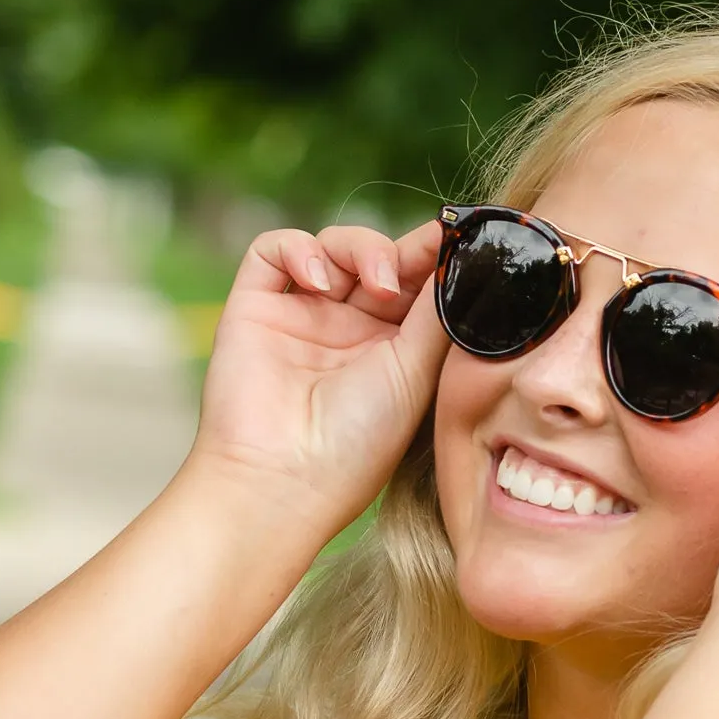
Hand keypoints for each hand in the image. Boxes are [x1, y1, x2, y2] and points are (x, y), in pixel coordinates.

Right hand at [190, 215, 447, 537]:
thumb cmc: (358, 442)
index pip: (413, 282)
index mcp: (390, 348)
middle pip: (376, 256)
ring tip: (376, 285)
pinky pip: (273, 250)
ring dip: (359, 249)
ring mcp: (300, 315)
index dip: (433, 257)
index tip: (458, 240)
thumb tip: (462, 257)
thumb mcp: (416, 372)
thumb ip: (437, 311)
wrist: (283, 479)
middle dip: (401, 252)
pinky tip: (321, 282)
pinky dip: (300, 249)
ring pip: (332, 246)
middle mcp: (345, 327)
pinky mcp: (256, 306)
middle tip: (416, 264)